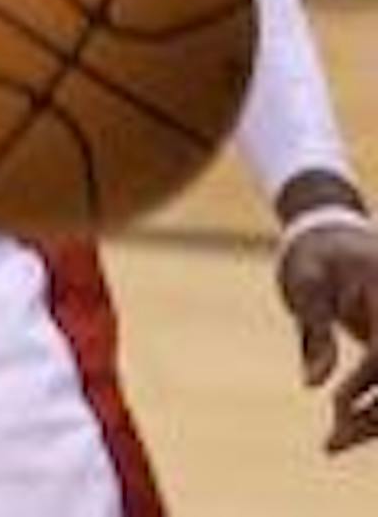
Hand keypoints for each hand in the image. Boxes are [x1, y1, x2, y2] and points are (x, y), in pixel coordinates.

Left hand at [278, 218, 377, 452]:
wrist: (332, 233)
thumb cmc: (313, 256)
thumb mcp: (306, 285)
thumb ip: (314, 335)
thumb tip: (312, 385)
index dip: (362, 385)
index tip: (334, 406)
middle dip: (371, 417)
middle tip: (331, 443)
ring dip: (372, 418)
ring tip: (333, 441)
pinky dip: (372, 406)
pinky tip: (345, 426)